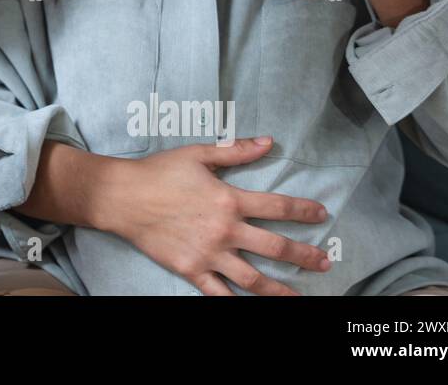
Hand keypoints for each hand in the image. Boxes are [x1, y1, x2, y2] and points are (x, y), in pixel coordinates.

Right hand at [99, 138, 331, 295]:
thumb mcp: (198, 154)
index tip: (323, 214)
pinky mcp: (191, 270)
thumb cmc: (159, 171)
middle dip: (305, 256)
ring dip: (281, 289)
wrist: (122, 197)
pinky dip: (237, 302)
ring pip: (254, 278)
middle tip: (324, 262)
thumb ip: (235, 150)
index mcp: (230, 199)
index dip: (304, 210)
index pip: (278, 207)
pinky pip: (219, 293)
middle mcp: (225, 230)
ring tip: (299, 296)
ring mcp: (209, 254)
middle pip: (276, 247)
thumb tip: (268, 142)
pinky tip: (252, 306)